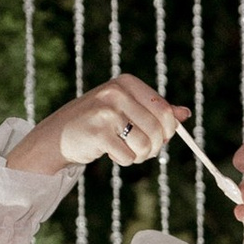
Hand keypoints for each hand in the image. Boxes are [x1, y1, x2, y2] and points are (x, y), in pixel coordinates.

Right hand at [7, 76, 187, 176]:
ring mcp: (105, 111)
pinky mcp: (97, 132)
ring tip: (126, 151)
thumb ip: (154, 110)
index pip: (164, 111)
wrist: (59, 135)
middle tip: (142, 151)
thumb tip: (185, 114)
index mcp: (127, 82)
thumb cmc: (97, 122)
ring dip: (139, 156)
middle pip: (157, 129)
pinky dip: (123, 160)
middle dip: (154, 147)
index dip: (167, 131)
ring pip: (145, 145)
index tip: (158, 139)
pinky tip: (110, 153)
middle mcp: (116, 92)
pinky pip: (128, 156)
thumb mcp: (126, 109)